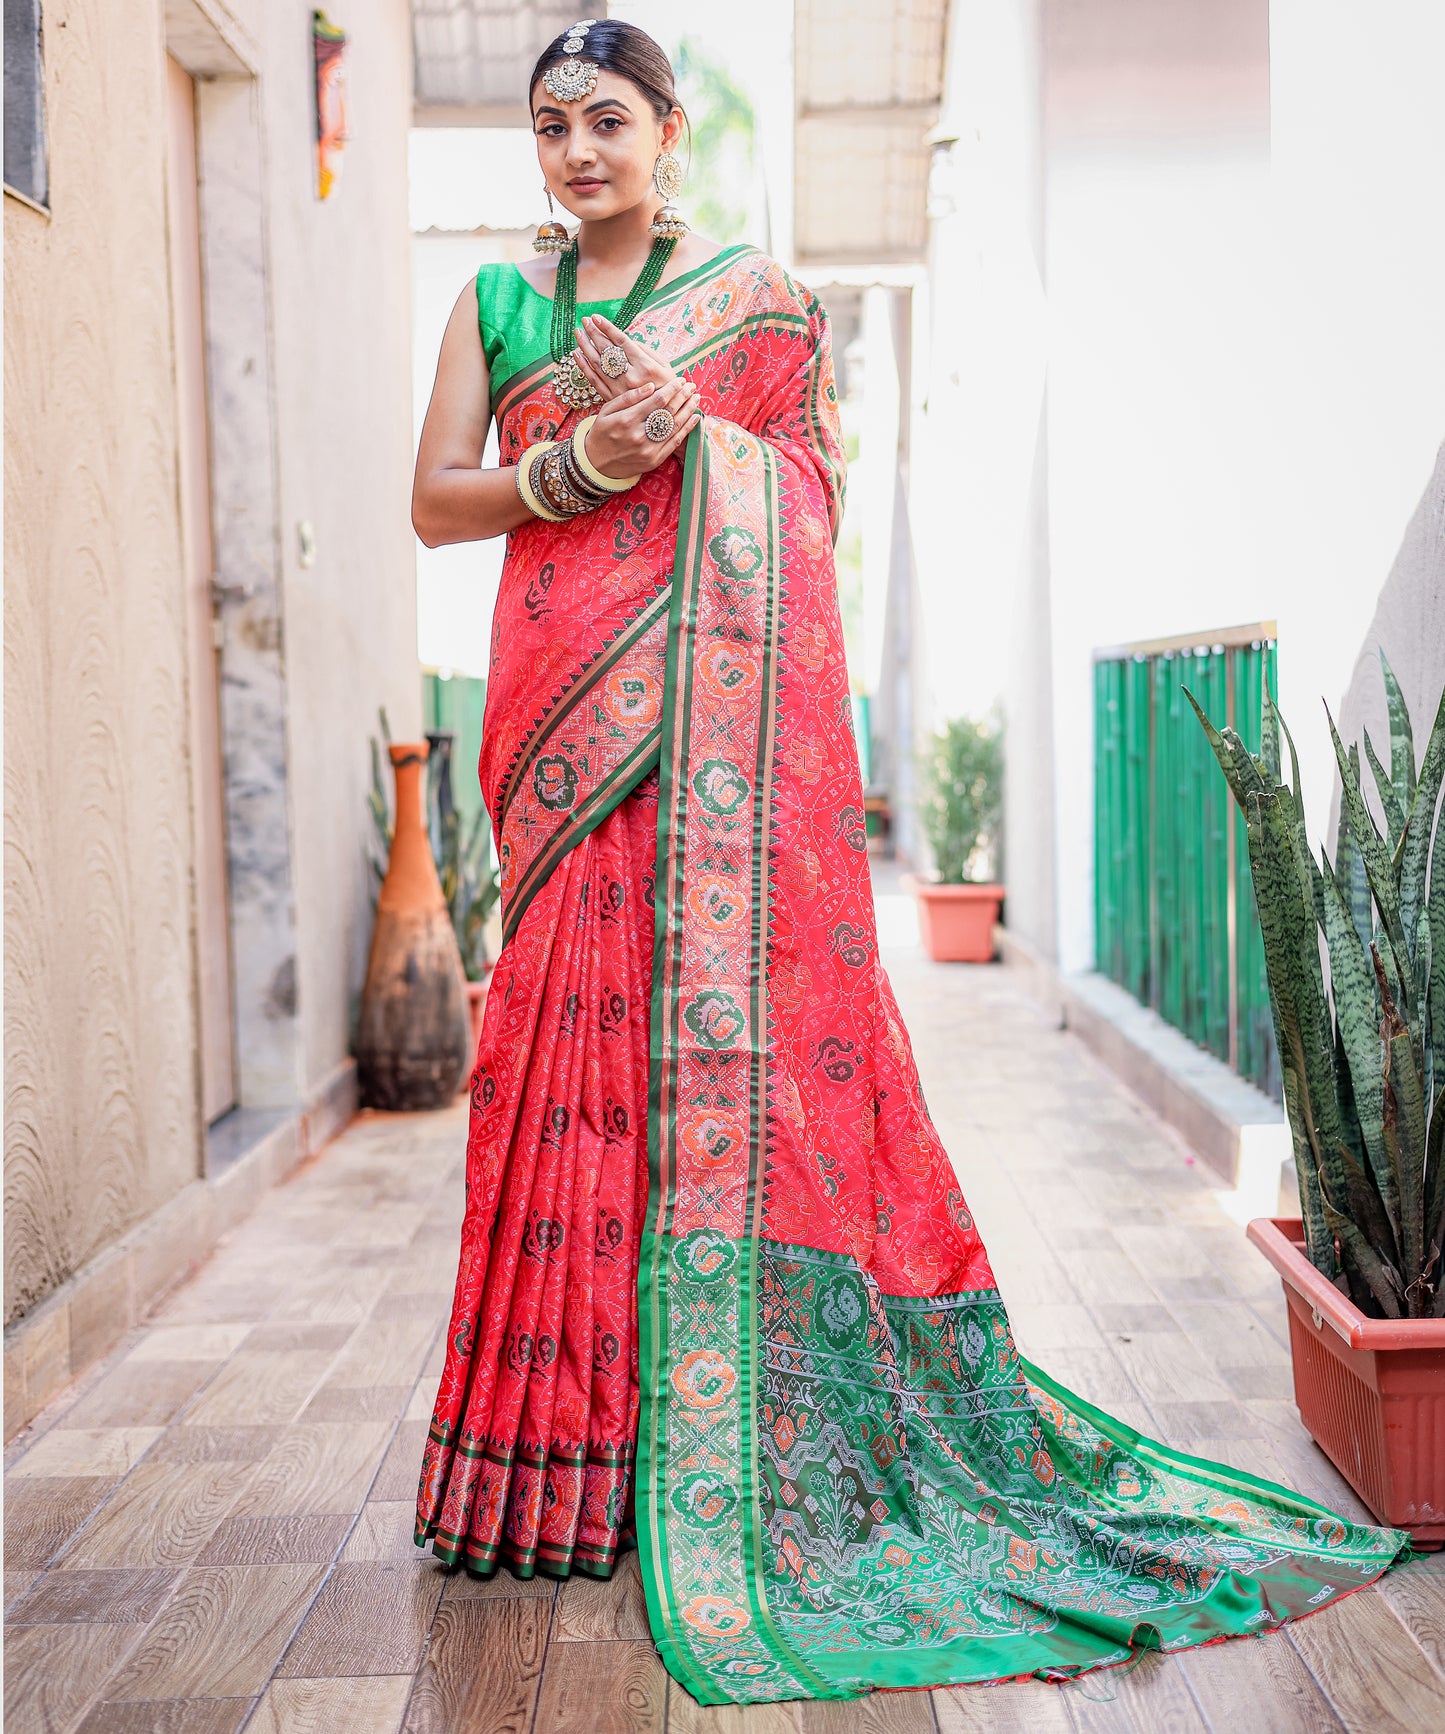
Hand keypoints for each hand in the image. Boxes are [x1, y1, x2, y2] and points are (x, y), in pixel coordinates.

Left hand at [572, 313, 676, 403]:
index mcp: (645, 366)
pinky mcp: (612, 399)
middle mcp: (630, 377)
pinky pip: (594, 380)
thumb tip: (626, 341)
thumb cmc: (669, 388)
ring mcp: (619, 389)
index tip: (596, 317)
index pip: (621, 342)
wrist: (666, 418)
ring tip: (578, 333)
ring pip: (597, 364)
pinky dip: (584, 367)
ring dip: (585, 346)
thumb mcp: (665, 367)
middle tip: (584, 320)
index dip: (607, 328)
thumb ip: (646, 351)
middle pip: (607, 350)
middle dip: (594, 333)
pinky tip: (577, 355)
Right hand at [584, 376, 700, 477]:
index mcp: (627, 420)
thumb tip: (651, 386)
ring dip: (688, 410)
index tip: (680, 380)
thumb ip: (628, 398)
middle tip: (691, 386)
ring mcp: (649, 450)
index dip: (672, 388)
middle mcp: (639, 435)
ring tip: (695, 398)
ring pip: (675, 426)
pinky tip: (695, 417)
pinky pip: (675, 443)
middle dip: (683, 396)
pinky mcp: (654, 460)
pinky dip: (687, 429)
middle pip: (668, 412)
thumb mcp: (606, 410)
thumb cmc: (602, 433)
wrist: (596, 464)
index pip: (657, 400)